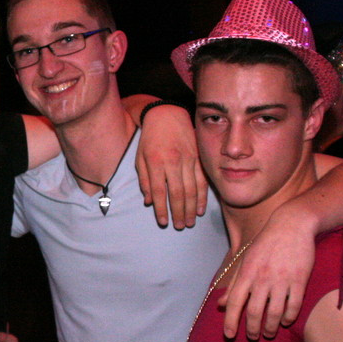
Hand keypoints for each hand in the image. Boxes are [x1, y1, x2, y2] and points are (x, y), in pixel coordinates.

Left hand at [135, 104, 206, 228]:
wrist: (167, 115)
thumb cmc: (150, 139)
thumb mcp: (140, 157)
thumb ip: (144, 180)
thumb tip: (149, 202)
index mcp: (155, 162)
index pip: (159, 191)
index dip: (161, 209)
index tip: (163, 222)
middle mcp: (173, 162)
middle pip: (178, 193)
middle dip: (179, 213)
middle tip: (179, 226)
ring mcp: (188, 159)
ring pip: (192, 189)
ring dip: (191, 208)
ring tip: (189, 222)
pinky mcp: (199, 157)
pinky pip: (202, 180)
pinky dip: (202, 196)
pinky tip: (200, 208)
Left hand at [219, 210, 314, 339]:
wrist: (291, 225)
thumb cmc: (265, 243)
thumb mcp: (244, 260)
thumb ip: (233, 284)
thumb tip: (220, 304)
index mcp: (246, 273)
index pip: (234, 302)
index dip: (230, 321)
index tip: (229, 335)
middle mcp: (262, 278)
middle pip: (254, 312)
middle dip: (252, 329)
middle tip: (252, 337)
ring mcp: (281, 279)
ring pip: (275, 312)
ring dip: (271, 327)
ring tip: (268, 334)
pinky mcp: (300, 279)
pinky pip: (294, 305)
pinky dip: (290, 317)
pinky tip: (286, 322)